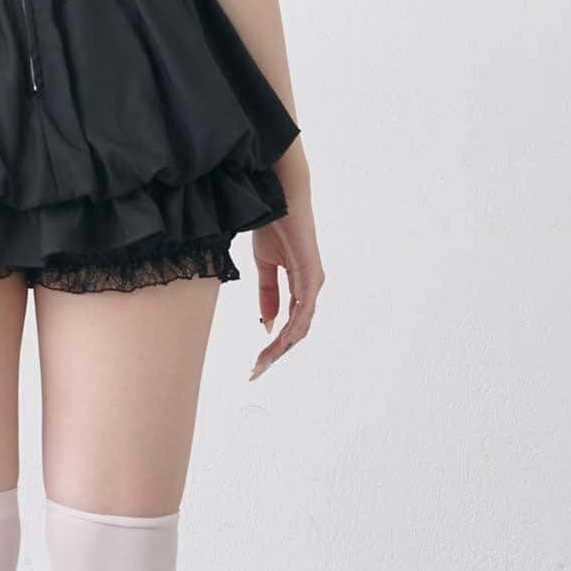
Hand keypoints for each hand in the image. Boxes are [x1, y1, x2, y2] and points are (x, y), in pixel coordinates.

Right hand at [249, 190, 323, 378]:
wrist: (278, 199)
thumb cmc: (274, 225)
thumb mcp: (264, 266)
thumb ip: (268, 294)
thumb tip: (268, 323)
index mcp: (300, 285)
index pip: (290, 323)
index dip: (274, 344)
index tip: (256, 361)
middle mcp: (311, 287)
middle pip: (297, 331)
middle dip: (276, 353)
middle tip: (256, 371)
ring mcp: (313, 282)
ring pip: (301, 326)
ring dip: (281, 347)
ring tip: (262, 363)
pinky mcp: (311, 276)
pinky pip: (303, 310)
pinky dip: (291, 329)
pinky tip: (277, 341)